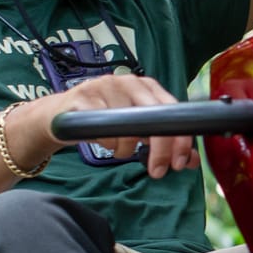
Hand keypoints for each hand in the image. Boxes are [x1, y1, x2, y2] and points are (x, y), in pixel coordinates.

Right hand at [39, 73, 197, 179]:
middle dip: (160, 150)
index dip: (180, 139)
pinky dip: (108, 144)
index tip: (182, 162)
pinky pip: (105, 131)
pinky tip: (104, 142)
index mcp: (146, 86)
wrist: (60, 116)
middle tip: (159, 171)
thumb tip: (192, 160)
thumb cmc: (103, 121)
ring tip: (119, 148)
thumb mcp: (137, 129)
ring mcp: (104, 87)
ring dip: (127, 149)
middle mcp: (128, 82)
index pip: (173, 111)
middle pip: (154, 119)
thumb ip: (164, 141)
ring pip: (128, 129)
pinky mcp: (83, 98)